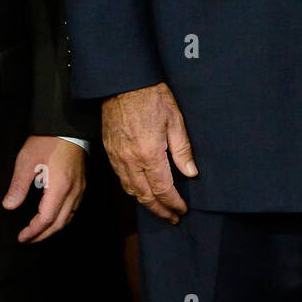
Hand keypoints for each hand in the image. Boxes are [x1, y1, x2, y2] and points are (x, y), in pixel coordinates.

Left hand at [2, 136, 85, 242]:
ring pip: (69, 218)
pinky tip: (54, 218)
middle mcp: (73, 191)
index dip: (33, 231)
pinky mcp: (82, 184)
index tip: (21, 237)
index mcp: (60, 187)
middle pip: (60, 223)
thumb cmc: (48, 142)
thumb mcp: (27, 160)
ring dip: (53, 229)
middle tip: (27, 240)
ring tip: (38, 232)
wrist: (69, 127)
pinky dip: (63, 219)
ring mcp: (80, 188)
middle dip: (43, 235)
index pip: (47, 218)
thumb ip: (18, 185)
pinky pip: (74, 209)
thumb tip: (9, 206)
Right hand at [102, 82, 196, 221]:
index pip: (163, 189)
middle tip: (172, 218)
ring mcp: (117, 157)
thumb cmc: (152, 97)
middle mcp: (130, 160)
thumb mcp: (175, 120)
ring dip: (145, 203)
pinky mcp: (110, 152)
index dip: (173, 203)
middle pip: (145, 195)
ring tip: (159, 209)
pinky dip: (132, 190)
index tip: (182, 210)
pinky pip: (121, 179)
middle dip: (159, 210)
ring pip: (131, 190)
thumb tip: (191, 173)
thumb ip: (182, 150)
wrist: (123, 84)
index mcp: (149, 154)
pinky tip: (141, 191)